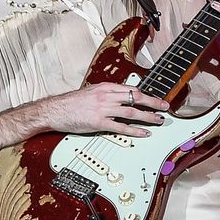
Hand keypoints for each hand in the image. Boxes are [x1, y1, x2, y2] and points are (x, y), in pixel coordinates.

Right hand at [36, 83, 170, 137]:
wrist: (55, 110)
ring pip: (131, 112)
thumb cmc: (71, 102)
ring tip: (158, 121)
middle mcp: (106, 96)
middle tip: (165, 107)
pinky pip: (120, 127)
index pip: (131, 89)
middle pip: (136, 98)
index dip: (147, 94)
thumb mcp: (92, 91)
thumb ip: (107, 93)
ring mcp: (103, 109)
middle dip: (153, 103)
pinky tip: (143, 133)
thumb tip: (121, 97)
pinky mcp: (98, 122)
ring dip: (148, 117)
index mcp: (106, 87)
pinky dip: (134, 130)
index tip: (156, 98)